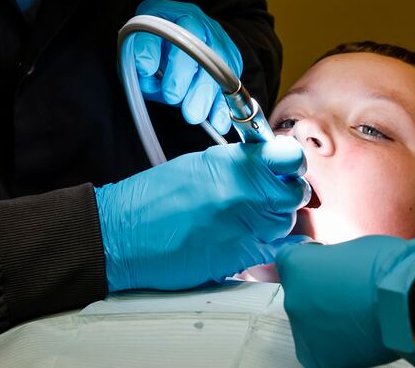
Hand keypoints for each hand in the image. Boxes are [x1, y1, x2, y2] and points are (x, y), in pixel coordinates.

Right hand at [96, 137, 309, 291]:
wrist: (121, 235)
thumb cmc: (152, 199)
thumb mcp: (196, 165)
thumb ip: (237, 166)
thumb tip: (267, 168)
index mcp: (231, 163)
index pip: (288, 157)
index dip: (293, 164)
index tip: (289, 169)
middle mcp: (241, 191)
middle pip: (292, 194)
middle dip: (285, 196)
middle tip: (269, 200)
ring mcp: (242, 225)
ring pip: (284, 224)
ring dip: (275, 223)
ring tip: (249, 223)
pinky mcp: (237, 256)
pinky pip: (273, 252)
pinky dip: (272, 249)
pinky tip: (255, 244)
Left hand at [129, 0, 244, 135]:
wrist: (180, 48)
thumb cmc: (154, 51)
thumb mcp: (137, 51)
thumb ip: (138, 60)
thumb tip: (147, 72)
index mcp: (165, 13)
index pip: (158, 24)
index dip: (151, 46)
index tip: (144, 69)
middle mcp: (195, 21)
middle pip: (193, 42)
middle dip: (182, 73)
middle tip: (172, 96)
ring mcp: (216, 39)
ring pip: (216, 62)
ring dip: (204, 91)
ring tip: (193, 114)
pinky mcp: (231, 60)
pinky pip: (231, 81)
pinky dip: (223, 104)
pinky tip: (217, 120)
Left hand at [277, 236, 414, 367]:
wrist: (405, 300)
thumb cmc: (387, 269)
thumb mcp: (353, 248)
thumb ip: (331, 259)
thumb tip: (333, 268)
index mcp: (296, 265)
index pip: (288, 262)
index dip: (310, 263)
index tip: (323, 266)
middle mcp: (292, 299)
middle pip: (300, 295)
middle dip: (320, 293)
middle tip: (350, 292)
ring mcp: (304, 331)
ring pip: (310, 324)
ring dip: (327, 320)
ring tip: (358, 315)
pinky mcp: (319, 358)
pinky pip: (322, 349)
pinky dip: (337, 344)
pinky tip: (358, 332)